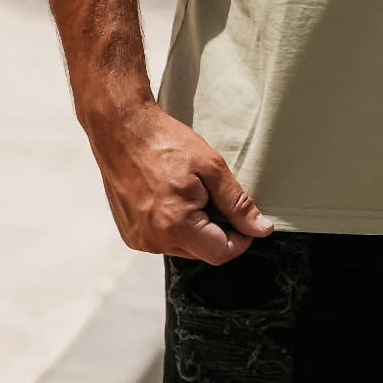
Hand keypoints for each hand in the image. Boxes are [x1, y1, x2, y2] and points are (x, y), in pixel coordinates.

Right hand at [81, 96, 274, 263]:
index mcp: (176, 226)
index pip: (221, 253)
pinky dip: (174, 225)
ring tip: (188, 192)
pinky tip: (169, 197)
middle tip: (211, 193)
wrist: (121, 129)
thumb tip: (261, 230)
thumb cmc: (165, 143)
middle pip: (203, 251)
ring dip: (195, 227)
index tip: (242, 216)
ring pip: (184, 246)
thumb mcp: (211, 168)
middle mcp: (154, 240)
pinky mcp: (130, 234)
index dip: (240, 238)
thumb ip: (237, 204)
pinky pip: (164, 239)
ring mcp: (139, 239)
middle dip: (216, 229)